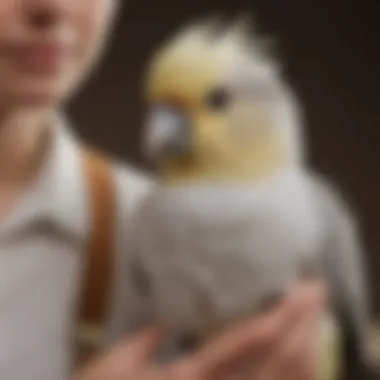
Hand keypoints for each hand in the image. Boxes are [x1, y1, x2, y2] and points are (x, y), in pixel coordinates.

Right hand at [72, 282, 324, 379]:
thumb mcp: (115, 365)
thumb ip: (145, 338)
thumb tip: (169, 316)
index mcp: (186, 376)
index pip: (245, 340)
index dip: (277, 314)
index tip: (296, 288)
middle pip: (273, 360)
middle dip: (301, 324)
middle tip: (318, 290)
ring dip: (303, 348)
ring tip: (316, 317)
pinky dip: (291, 376)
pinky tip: (300, 356)